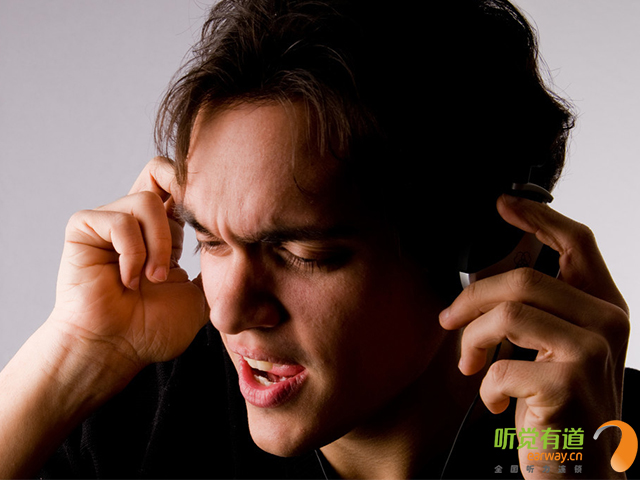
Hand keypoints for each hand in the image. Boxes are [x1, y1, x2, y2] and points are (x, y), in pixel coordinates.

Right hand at [50, 156, 206, 375]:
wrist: (115, 350)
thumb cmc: (152, 329)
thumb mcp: (200, 297)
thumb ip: (219, 274)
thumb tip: (251, 263)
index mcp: (163, 231)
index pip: (181, 187)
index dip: (201, 194)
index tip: (219, 221)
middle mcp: (137, 220)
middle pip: (160, 170)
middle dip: (182, 197)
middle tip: (191, 233)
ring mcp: (110, 221)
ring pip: (147, 201)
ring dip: (157, 245)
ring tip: (152, 279)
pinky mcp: (84, 227)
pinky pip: (119, 220)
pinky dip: (132, 252)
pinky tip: (128, 280)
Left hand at [440, 194, 629, 478]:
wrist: (577, 471)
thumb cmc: (558, 407)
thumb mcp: (550, 349)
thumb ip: (533, 310)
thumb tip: (484, 277)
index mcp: (602, 307)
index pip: (576, 242)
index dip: (537, 218)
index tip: (503, 204)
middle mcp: (605, 322)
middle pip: (522, 277)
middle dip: (471, 296)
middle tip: (448, 320)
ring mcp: (590, 351)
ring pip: (507, 314)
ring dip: (472, 341)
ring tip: (468, 365)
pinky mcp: (567, 383)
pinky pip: (500, 365)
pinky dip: (484, 386)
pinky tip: (493, 401)